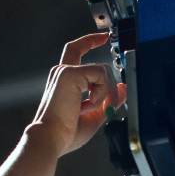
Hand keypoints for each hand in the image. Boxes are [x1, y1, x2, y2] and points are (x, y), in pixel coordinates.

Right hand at [30, 32, 126, 155]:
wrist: (51, 139)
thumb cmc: (65, 133)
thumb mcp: (95, 114)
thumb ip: (108, 100)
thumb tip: (123, 88)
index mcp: (65, 80)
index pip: (76, 50)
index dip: (91, 40)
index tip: (104, 36)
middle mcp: (62, 71)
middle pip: (100, 67)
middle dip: (112, 89)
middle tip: (109, 108)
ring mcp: (65, 70)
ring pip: (104, 71)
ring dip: (106, 94)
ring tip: (92, 110)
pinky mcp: (70, 73)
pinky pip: (100, 75)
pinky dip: (101, 93)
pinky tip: (87, 106)